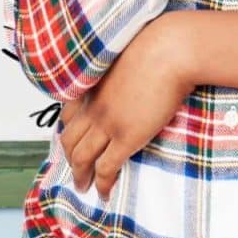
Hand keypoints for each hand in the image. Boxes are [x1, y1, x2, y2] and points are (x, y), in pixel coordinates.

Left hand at [57, 17, 192, 201]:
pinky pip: (106, 168)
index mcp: (92, 83)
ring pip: (80, 157)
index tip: (71, 137)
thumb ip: (119, 69)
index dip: (67, 128)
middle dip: (69, 157)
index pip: (67, 112)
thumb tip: (128, 74)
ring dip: (80, 176)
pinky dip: (102, 184)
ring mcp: (107, 123)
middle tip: (75, 169)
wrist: (170, 50)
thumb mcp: (127, 54)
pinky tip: (104, 193)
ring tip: (84, 187)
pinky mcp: (125, 137)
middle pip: (68, 138)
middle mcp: (92, 105)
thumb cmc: (157, 44)